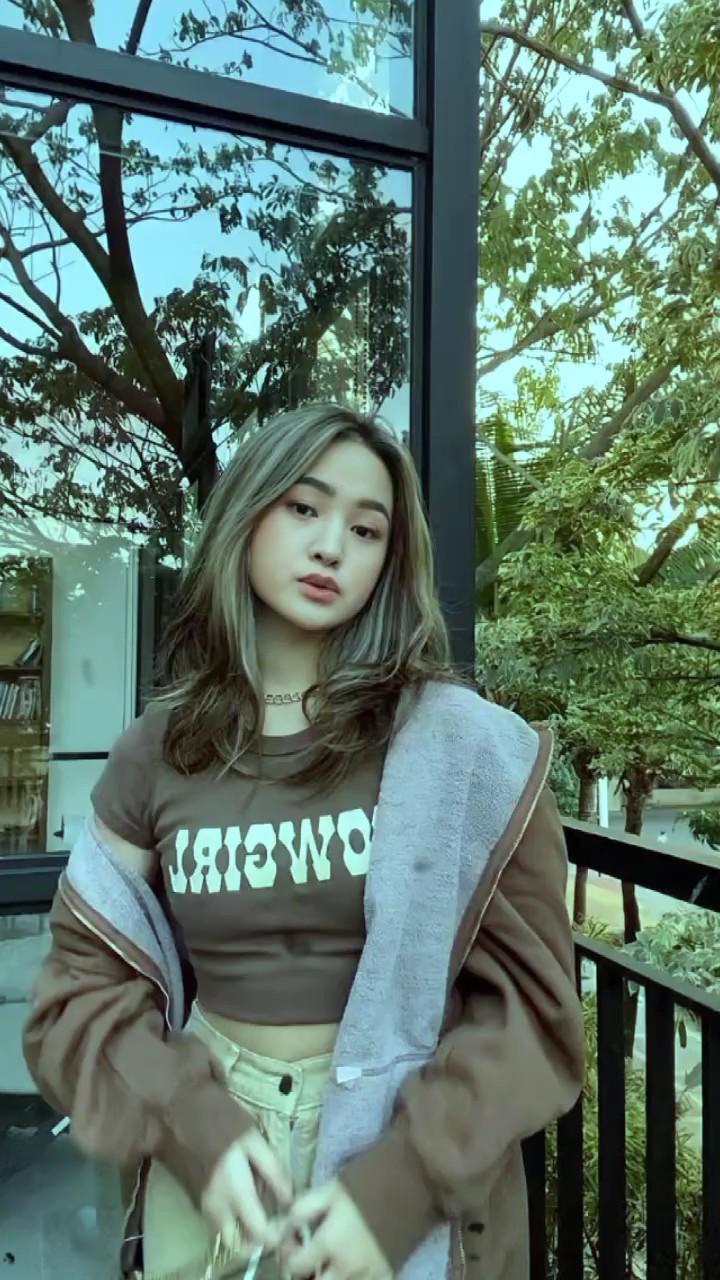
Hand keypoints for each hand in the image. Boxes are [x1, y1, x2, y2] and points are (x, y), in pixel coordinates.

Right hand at [201, 1126, 292, 1253]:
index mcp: (236, 1192)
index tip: (286, 1222)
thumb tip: (289, 1199)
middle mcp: (218, 1208)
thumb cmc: (225, 1124)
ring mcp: (205, 1208)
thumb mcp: (255, 1141)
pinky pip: (218, 1226)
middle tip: (272, 1223)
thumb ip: (274, 1172)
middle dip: (257, 1241)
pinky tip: (243, 1204)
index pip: (259, 1233)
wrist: (187, 1116)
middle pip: (239, 1246)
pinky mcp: (198, 1204)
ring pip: (227, 1239)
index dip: (276, 1234)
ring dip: (244, 1234)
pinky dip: (233, 1224)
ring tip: (260, 1211)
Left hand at [281, 1179, 392, 1279]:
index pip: (294, 1267)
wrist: (416, 1181)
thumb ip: (300, 1211)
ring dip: (328, 1277)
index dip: (289, 1252)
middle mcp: (348, 1269)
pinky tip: (350, 1266)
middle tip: (311, 1256)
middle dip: (307, 1274)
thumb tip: (274, 1230)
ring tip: (330, 1261)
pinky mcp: (386, 1279)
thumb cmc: (370, 1179)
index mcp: (331, 1243)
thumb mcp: (331, 1189)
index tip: (296, 1239)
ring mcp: (369, 1278)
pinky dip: (350, 1279)